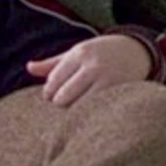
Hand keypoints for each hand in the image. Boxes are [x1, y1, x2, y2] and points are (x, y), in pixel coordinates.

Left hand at [25, 35, 151, 106]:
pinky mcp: (119, 93)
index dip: (50, 93)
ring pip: (78, 108)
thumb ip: (53, 63)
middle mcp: (92, 66)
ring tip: (79, 108)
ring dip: (76, 111)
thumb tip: (28, 67)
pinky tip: (91, 112)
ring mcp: (107, 81)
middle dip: (61, 104)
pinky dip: (90, 114)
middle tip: (66, 104)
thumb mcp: (77, 52)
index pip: (53, 81)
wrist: (137, 51)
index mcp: (79, 54)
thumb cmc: (101, 53)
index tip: (54, 96)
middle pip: (63, 98)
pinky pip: (96, 111)